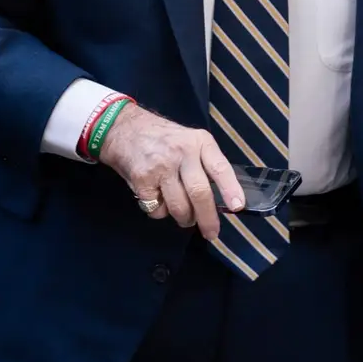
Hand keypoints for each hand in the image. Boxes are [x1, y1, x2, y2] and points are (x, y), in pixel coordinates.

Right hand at [99, 103, 245, 238]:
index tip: (237, 206)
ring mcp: (161, 166)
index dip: (230, 189)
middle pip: (199, 193)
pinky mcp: (142, 179)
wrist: (124, 128)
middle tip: (212, 233)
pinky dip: (161, 212)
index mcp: (199, 142)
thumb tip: (222, 199)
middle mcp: (182, 152)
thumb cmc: (164, 138)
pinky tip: (160, 200)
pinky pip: (157, 209)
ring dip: (184, 218)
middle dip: (207, 218)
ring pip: (179, 206)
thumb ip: (205, 163)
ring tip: (185, 216)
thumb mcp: (190, 140)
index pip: (219, 167)